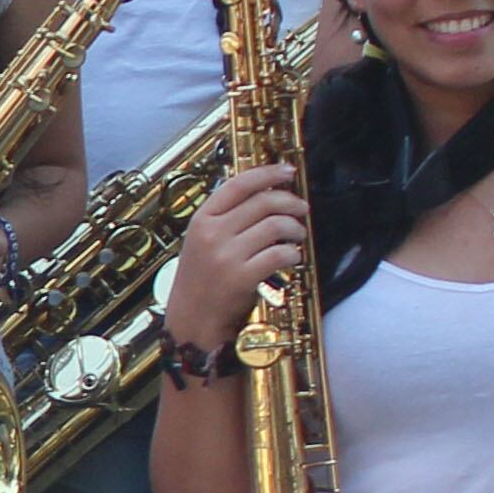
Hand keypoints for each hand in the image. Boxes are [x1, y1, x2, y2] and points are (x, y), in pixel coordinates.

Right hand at [164, 164, 306, 354]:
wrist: (191, 321)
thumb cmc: (201, 280)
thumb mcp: (201, 241)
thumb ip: (225, 218)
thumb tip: (265, 194)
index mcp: (201, 219)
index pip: (239, 184)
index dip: (268, 173)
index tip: (288, 171)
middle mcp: (212, 233)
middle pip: (264, 202)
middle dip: (291, 203)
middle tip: (302, 210)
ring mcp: (226, 255)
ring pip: (276, 225)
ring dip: (295, 228)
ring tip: (297, 236)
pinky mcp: (242, 277)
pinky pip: (280, 254)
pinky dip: (293, 254)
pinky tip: (292, 257)